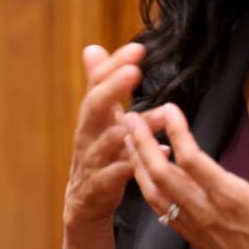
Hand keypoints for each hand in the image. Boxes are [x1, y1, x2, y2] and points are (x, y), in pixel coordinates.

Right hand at [63, 43, 164, 228]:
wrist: (85, 200)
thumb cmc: (99, 150)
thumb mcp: (99, 116)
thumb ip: (99, 84)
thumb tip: (92, 48)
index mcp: (91, 114)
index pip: (98, 82)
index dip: (114, 64)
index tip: (137, 48)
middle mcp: (88, 133)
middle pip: (95, 106)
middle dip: (113, 87)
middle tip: (134, 71)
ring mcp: (92, 160)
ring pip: (109, 141)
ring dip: (132, 128)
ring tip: (160, 114)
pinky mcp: (100, 186)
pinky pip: (117, 174)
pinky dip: (135, 165)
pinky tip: (162, 153)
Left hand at [122, 104, 248, 248]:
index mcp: (233, 201)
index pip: (196, 163)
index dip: (180, 135)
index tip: (170, 110)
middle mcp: (208, 212)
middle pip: (164, 175)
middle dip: (144, 146)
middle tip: (131, 118)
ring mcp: (196, 226)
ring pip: (155, 193)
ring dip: (138, 165)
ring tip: (126, 137)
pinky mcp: (191, 236)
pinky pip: (160, 209)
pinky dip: (146, 187)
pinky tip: (140, 170)